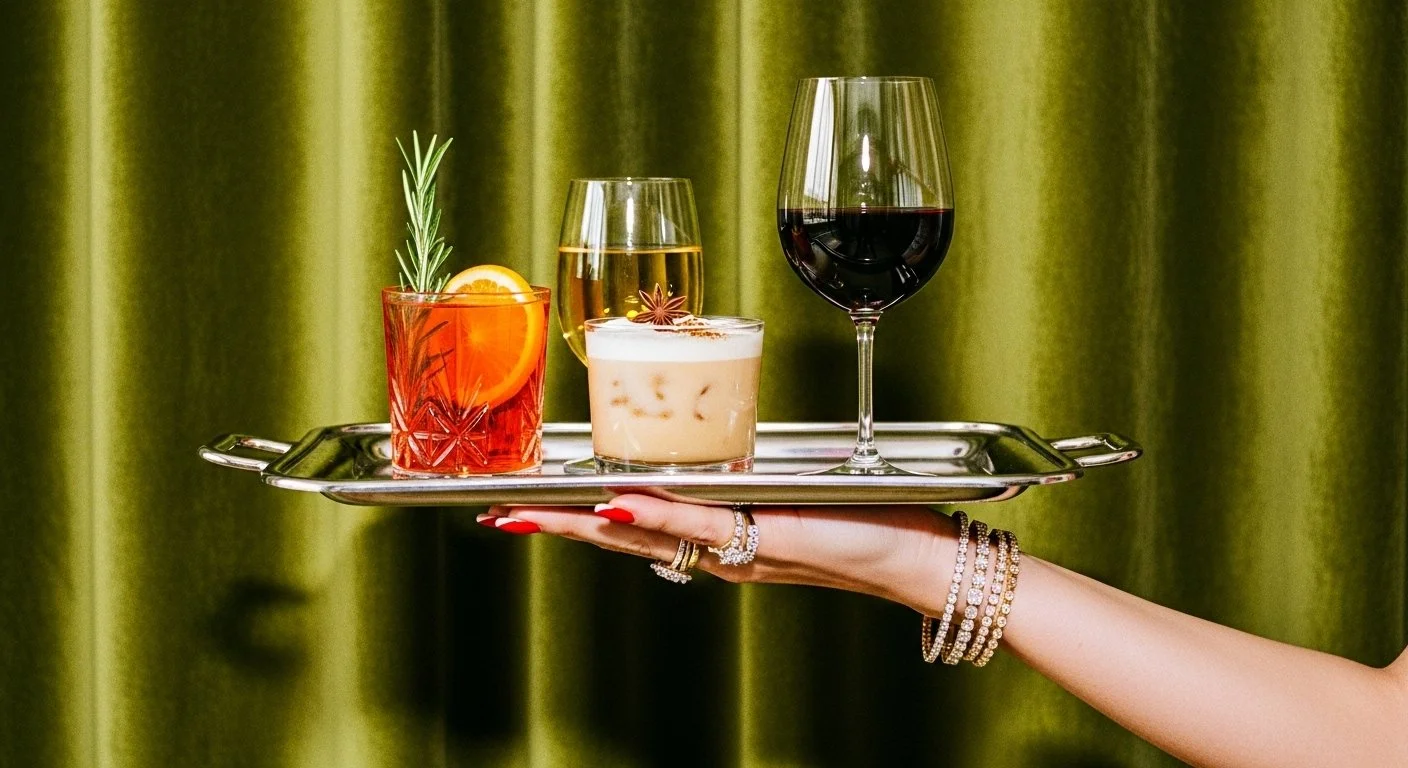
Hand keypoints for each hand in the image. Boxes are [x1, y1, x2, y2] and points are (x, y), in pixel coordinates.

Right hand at [479, 496, 957, 614]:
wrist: (920, 561)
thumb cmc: (865, 525)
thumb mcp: (793, 502)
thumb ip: (747, 494)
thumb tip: (708, 475)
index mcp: (719, 539)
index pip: (633, 528)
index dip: (572, 519)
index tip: (522, 508)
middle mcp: (719, 551)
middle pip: (621, 535)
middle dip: (555, 524)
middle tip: (497, 513)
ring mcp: (739, 547)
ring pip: (647, 533)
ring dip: (583, 523)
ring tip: (528, 514)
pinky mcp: (767, 537)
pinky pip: (701, 526)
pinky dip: (656, 515)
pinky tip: (614, 505)